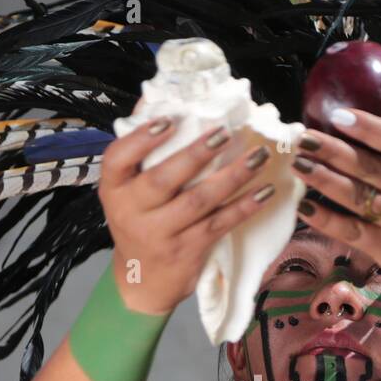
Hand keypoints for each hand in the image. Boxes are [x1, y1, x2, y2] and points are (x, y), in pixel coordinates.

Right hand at [98, 118, 278, 314]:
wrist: (142, 282)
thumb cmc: (139, 222)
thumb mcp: (127, 191)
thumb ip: (139, 150)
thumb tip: (155, 98)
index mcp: (115, 190)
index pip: (118, 159)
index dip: (141, 138)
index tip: (169, 119)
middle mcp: (132, 213)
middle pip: (163, 179)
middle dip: (196, 154)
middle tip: (225, 133)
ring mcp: (161, 234)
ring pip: (198, 201)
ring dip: (231, 177)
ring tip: (257, 156)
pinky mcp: (189, 250)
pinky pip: (220, 223)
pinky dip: (244, 207)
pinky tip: (265, 191)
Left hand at [288, 108, 380, 314]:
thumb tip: (374, 140)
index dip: (369, 126)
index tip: (339, 115)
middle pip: (370, 166)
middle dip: (331, 149)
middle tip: (303, 137)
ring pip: (356, 194)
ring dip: (323, 178)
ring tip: (298, 164)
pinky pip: (351, 230)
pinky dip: (326, 218)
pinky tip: (305, 207)